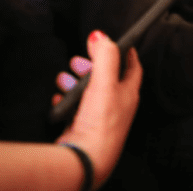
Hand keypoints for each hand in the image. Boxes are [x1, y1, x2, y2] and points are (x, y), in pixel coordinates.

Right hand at [55, 31, 141, 188]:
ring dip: (74, 82)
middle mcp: (117, 106)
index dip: (126, 52)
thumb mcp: (105, 82)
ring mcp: (99, 117)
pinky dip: (66, 100)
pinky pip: (74, 108)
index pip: (132, 67)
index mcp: (128, 93)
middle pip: (105, 78)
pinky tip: (59, 97)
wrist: (84, 157)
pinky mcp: (83, 127)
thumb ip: (105, 56)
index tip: (119, 41)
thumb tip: (101, 35)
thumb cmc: (101, 123)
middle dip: (90, 66)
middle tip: (77, 61)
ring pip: (87, 92)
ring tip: (64, 79)